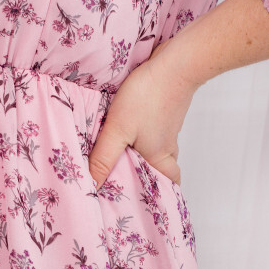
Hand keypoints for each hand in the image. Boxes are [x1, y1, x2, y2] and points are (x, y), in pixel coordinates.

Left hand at [88, 38, 196, 190]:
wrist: (176, 63)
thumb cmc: (148, 96)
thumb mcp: (118, 130)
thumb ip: (103, 158)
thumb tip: (92, 185)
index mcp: (160, 160)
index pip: (166, 189)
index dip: (156, 198)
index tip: (142, 205)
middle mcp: (168, 148)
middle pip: (160, 172)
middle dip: (144, 179)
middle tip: (124, 184)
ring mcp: (168, 131)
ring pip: (155, 153)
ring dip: (140, 157)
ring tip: (118, 160)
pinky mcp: (164, 114)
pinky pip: (153, 135)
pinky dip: (141, 139)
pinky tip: (126, 133)